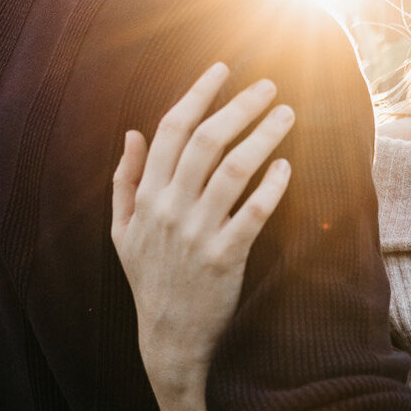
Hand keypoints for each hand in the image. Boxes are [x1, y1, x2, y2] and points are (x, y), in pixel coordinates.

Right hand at [111, 62, 294, 410]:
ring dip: (262, 135)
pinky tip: (287, 166)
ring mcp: (196, 234)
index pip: (170, 131)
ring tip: (287, 114)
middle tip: (269, 86)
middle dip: (238, 106)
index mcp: (146, 197)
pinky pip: (252, 214)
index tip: (222, 70)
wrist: (169, 340)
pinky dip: (270, 187)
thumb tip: (132, 134)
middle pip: (205, 141)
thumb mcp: (123, 232)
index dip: (197, 95)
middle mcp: (169, 210)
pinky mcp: (224, 259)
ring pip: (232, 170)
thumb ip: (125, 182)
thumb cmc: (150, 282)